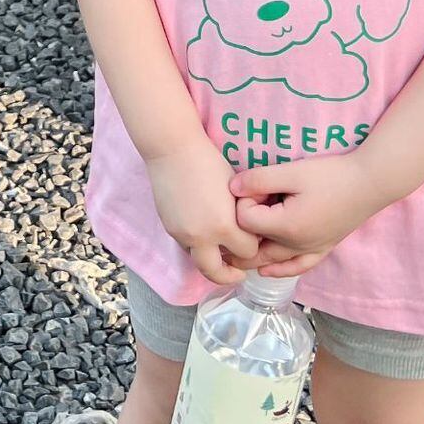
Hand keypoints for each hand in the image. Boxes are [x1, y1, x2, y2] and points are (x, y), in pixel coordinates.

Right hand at [147, 138, 265, 286]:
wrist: (173, 149)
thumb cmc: (209, 162)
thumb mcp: (236, 190)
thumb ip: (243, 216)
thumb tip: (252, 232)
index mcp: (224, 226)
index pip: (247, 252)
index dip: (253, 245)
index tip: (255, 238)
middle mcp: (201, 237)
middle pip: (217, 273)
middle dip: (230, 275)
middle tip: (240, 272)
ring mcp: (182, 234)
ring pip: (199, 261)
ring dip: (211, 260)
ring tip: (221, 251)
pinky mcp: (169, 228)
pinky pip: (186, 246)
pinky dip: (197, 245)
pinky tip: (203, 231)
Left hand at [228, 153, 388, 277]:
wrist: (370, 183)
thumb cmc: (331, 175)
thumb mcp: (292, 171)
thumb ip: (258, 179)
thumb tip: (232, 189)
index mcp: (286, 227)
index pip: (246, 220)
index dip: (243, 201)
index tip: (253, 186)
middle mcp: (296, 246)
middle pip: (254, 247)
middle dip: (242, 230)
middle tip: (238, 210)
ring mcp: (310, 250)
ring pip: (272, 261)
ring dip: (253, 254)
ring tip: (236, 246)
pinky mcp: (323, 248)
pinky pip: (297, 267)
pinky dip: (280, 269)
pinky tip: (267, 269)